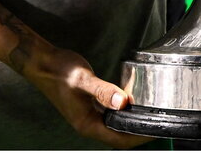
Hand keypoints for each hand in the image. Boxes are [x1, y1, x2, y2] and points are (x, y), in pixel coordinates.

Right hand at [26, 46, 148, 147]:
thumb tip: (123, 102)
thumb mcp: (83, 80)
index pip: (117, 139)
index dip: (137, 137)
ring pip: (113, 124)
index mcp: (86, 123)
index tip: (155, 131)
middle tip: (158, 122)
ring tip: (149, 115)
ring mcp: (87, 114)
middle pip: (117, 135)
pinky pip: (109, 113)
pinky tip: (131, 103)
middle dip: (137, 132)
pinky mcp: (88, 104)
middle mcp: (87, 122)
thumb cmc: (58, 71)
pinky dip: (122, 111)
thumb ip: (103, 91)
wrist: (42, 62)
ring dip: (130, 122)